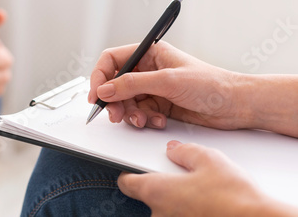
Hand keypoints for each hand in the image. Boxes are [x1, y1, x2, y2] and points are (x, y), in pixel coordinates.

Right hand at [88, 41, 243, 129]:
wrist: (235, 105)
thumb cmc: (211, 84)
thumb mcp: (168, 81)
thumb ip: (133, 84)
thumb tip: (105, 89)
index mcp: (150, 53)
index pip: (112, 60)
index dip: (100, 76)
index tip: (96, 95)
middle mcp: (148, 70)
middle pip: (115, 84)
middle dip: (114, 101)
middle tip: (116, 114)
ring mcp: (153, 88)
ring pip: (126, 102)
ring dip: (131, 114)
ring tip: (142, 120)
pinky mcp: (159, 105)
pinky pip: (140, 113)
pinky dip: (145, 120)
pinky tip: (158, 120)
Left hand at [117, 141, 295, 216]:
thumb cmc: (234, 196)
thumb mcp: (208, 159)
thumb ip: (185, 151)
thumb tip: (175, 150)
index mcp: (156, 191)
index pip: (126, 182)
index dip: (128, 171)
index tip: (134, 165)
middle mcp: (159, 213)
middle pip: (148, 195)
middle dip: (161, 183)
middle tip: (179, 174)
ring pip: (166, 208)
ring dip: (176, 198)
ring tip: (200, 188)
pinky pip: (181, 215)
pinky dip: (189, 209)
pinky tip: (207, 202)